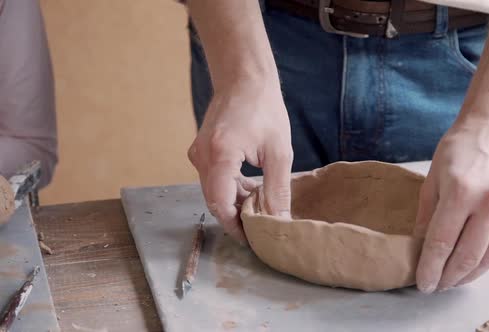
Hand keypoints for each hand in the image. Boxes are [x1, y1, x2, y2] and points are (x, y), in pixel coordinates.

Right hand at [188, 80, 292, 243]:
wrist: (243, 78)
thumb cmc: (264, 108)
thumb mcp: (279, 151)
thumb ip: (277, 189)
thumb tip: (279, 220)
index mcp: (220, 155)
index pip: (220, 204)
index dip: (235, 226)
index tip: (252, 239)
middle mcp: (202, 156)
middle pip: (215, 201)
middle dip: (236, 217)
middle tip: (260, 228)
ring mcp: (198, 153)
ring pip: (213, 191)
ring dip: (235, 202)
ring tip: (261, 207)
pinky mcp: (201, 151)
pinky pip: (213, 179)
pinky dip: (230, 188)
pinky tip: (251, 189)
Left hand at [413, 124, 488, 292]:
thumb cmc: (460, 148)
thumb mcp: (432, 177)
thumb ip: (425, 215)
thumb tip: (419, 247)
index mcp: (461, 192)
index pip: (442, 242)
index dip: (430, 268)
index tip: (423, 284)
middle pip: (467, 256)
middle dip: (448, 278)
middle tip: (436, 286)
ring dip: (469, 274)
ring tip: (452, 280)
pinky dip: (488, 261)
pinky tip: (474, 265)